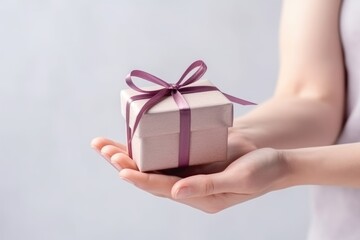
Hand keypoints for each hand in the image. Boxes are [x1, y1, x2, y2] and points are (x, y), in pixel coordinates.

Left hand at [90, 131, 288, 212]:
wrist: (274, 159)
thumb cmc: (262, 170)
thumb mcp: (239, 179)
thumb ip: (207, 186)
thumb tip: (176, 191)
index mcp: (198, 196)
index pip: (164, 189)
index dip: (142, 179)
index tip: (121, 169)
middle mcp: (187, 185)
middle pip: (149, 176)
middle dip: (125, 163)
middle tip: (102, 149)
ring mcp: (188, 170)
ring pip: (152, 164)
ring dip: (128, 153)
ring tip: (104, 144)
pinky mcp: (191, 157)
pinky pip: (164, 153)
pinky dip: (146, 145)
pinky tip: (130, 137)